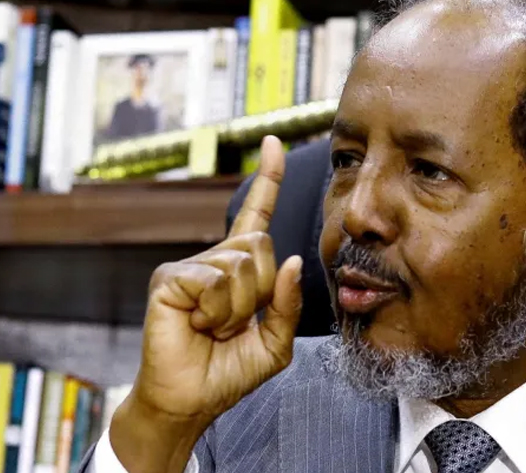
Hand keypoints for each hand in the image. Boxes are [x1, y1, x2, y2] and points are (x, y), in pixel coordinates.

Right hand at [109, 136, 302, 472]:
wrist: (191, 401)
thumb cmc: (229, 371)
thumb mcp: (275, 341)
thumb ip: (288, 303)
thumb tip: (290, 259)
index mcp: (241, 269)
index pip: (257, 215)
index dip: (268, 179)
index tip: (272, 143)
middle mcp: (215, 259)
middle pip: (263, 246)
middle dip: (261, 293)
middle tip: (234, 323)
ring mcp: (190, 266)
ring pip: (242, 265)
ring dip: (238, 309)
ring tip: (213, 328)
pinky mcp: (169, 278)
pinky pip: (216, 281)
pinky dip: (217, 312)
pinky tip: (197, 325)